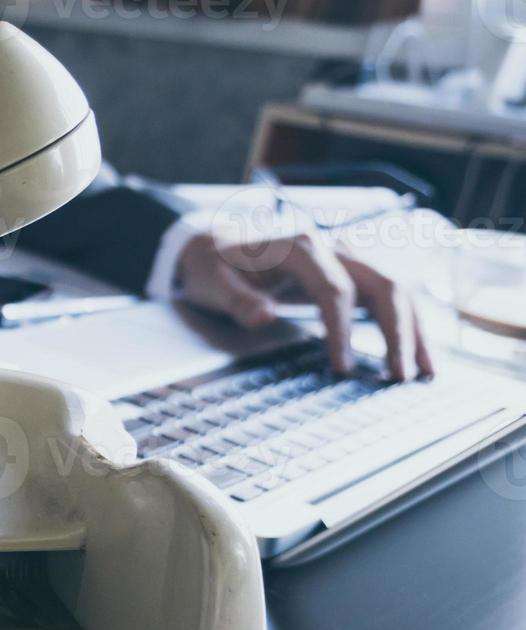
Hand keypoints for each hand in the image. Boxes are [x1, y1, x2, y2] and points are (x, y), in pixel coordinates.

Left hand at [175, 230, 433, 381]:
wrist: (214, 244)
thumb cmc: (213, 265)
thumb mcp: (212, 282)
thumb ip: (238, 301)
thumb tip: (264, 317)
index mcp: (301, 247)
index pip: (335, 289)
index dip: (342, 330)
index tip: (342, 367)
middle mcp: (333, 247)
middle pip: (382, 285)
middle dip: (396, 332)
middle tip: (399, 376)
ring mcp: (346, 258)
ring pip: (396, 290)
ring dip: (414, 330)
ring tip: (425, 372)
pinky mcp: (350, 272)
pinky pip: (389, 295)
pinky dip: (406, 323)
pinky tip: (417, 353)